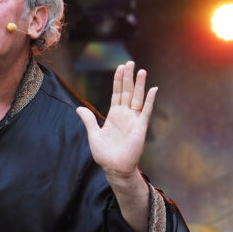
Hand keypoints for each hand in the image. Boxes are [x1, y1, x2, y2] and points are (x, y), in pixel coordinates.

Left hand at [76, 61, 156, 182]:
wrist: (114, 168)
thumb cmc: (104, 155)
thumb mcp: (94, 135)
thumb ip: (89, 120)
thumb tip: (79, 108)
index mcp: (114, 115)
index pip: (117, 93)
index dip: (118, 80)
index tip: (119, 67)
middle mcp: (124, 115)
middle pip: (127, 91)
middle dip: (128, 77)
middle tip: (130, 62)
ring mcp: (133, 120)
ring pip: (137, 98)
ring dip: (139, 85)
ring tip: (140, 70)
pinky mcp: (140, 127)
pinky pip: (146, 111)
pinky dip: (150, 100)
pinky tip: (153, 89)